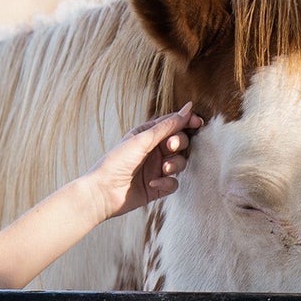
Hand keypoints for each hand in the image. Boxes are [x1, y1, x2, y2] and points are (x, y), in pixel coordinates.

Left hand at [85, 103, 203, 220]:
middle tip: (169, 147)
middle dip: (179, 144)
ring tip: (163, 169)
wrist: (102, 192)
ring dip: (175, 164)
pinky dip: (167, 183)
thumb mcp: (142, 139)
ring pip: (180, 163)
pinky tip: (153, 184)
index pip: (174, 124)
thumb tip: (188, 108)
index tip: (197, 123)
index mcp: (148, 135)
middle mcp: (154, 151)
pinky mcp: (157, 188)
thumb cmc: (117, 161)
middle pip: (180, 143)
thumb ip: (167, 125)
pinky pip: (173, 183)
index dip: (187, 122)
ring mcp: (156, 170)